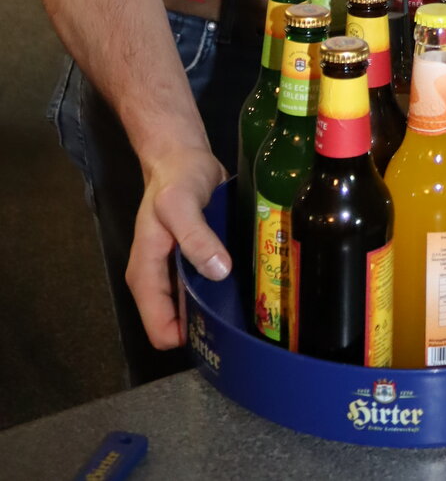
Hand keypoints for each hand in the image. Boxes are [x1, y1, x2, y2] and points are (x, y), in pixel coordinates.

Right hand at [126, 146, 229, 349]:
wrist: (183, 157)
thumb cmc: (175, 180)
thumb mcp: (179, 204)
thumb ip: (195, 237)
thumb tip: (218, 270)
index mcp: (146, 275)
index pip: (161, 330)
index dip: (188, 336)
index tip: (220, 328)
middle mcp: (161, 281)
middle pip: (181, 324)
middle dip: (208, 325)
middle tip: (244, 317)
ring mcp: (179, 273)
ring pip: (198, 308)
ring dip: (220, 306)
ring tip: (251, 302)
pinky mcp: (197, 261)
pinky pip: (210, 287)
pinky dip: (225, 288)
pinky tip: (248, 282)